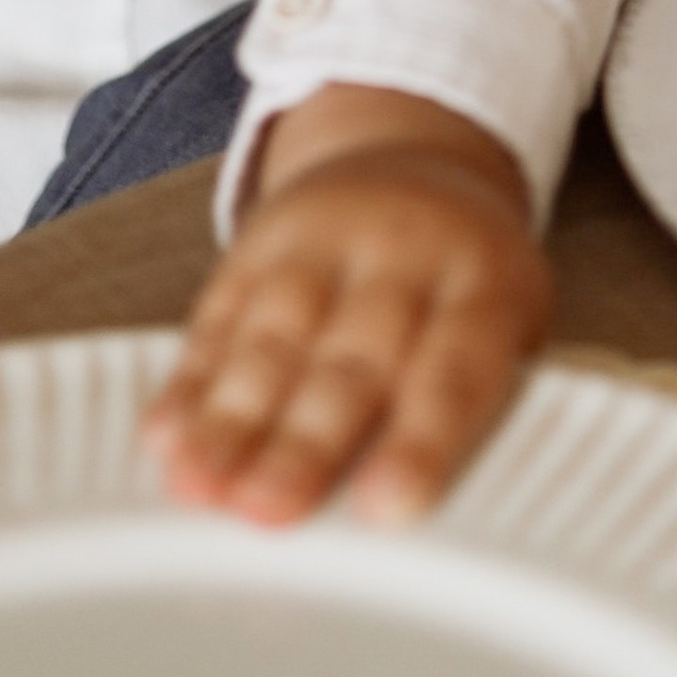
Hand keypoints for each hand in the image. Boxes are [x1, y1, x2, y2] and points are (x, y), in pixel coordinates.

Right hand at [149, 87, 549, 527]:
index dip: (422, 438)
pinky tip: (167, 436)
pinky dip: (188, 383)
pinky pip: (216, 316)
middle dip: (306, 441)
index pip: (458, 365)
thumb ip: (473, 412)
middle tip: (269, 511)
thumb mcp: (509, 326)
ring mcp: (322, 242)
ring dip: (231, 419)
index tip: (388, 509)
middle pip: (352, 359)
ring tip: (200, 486)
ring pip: (273, 338)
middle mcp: (403, 252)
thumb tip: (411, 519)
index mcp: (484, 281)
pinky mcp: (253, 245)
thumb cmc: (466, 284)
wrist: (412, 156)